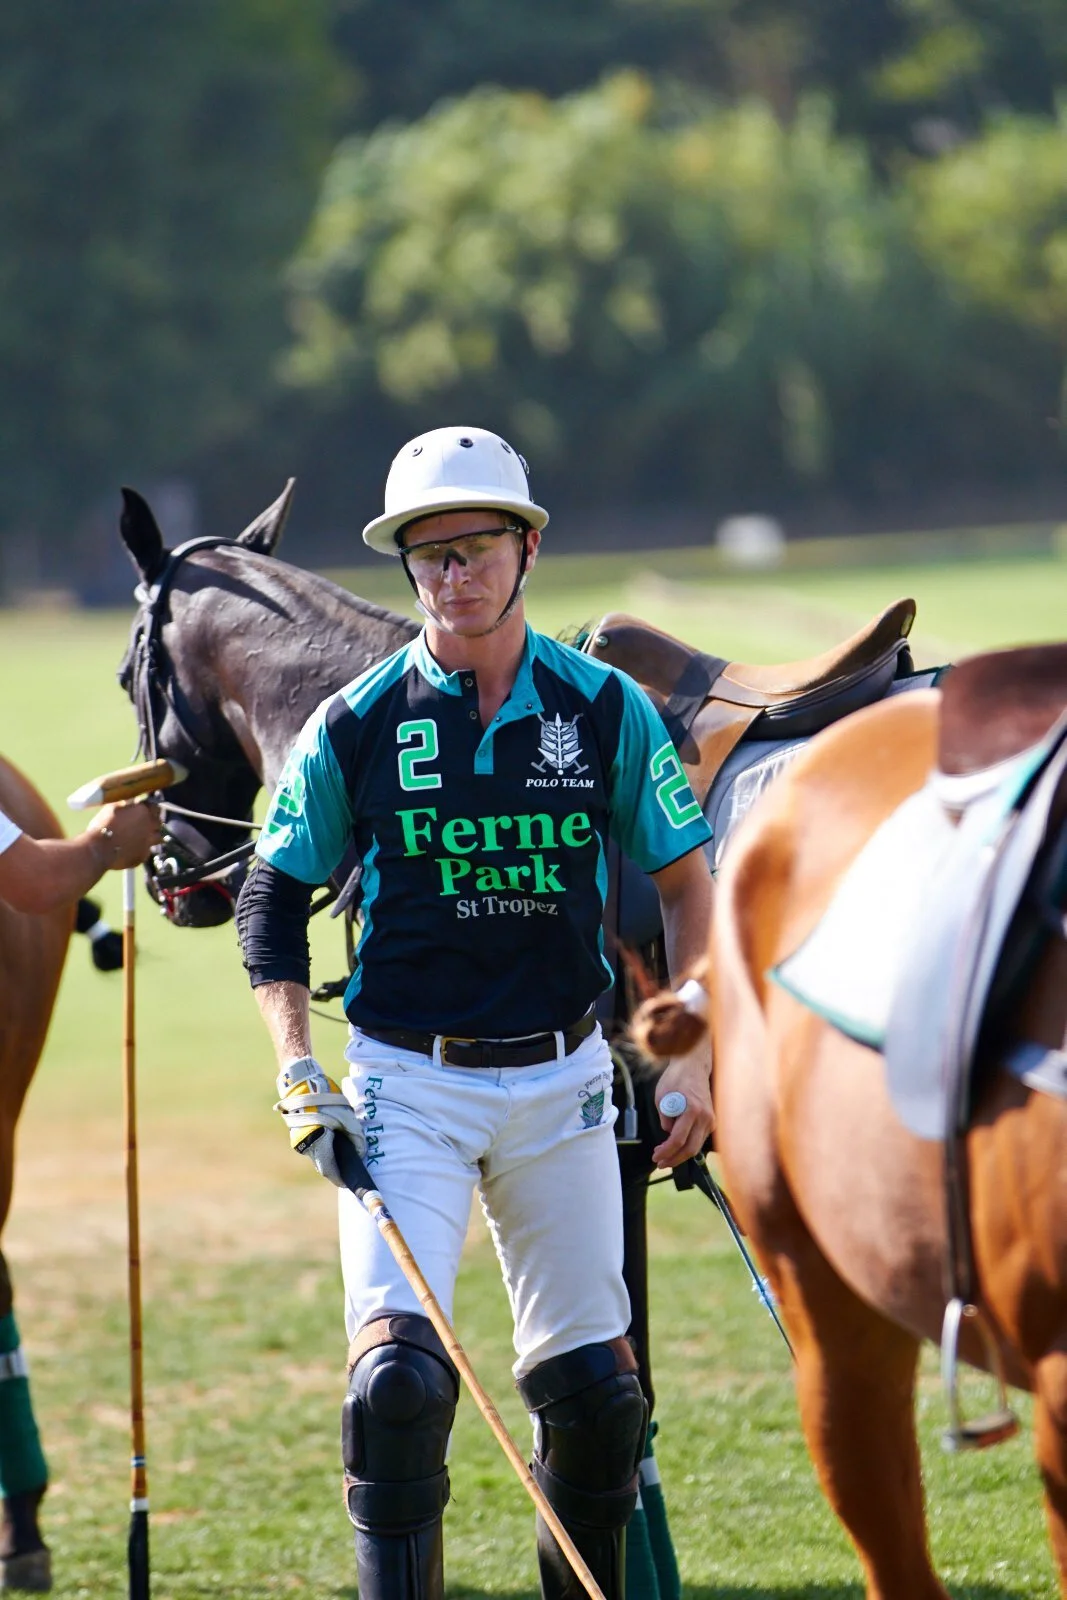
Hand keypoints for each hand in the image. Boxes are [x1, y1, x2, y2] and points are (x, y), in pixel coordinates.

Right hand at [87, 801, 161, 869]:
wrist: (99, 848)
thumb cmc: (103, 824)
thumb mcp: (112, 806)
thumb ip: (126, 802)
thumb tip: (132, 800)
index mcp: (143, 812)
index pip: (155, 807)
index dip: (149, 809)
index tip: (143, 810)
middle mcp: (150, 826)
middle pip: (158, 822)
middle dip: (152, 822)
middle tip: (142, 824)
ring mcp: (148, 842)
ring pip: (158, 837)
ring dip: (152, 836)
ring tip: (140, 836)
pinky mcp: (143, 856)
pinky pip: (147, 851)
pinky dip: (142, 849)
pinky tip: (132, 848)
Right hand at [274, 1056, 364, 1186]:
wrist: (301, 1083)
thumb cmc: (326, 1099)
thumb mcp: (347, 1116)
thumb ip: (355, 1137)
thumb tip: (361, 1152)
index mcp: (318, 1144)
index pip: (330, 1171)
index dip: (340, 1178)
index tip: (349, 1183)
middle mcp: (306, 1146)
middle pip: (322, 1164)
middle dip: (335, 1168)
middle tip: (348, 1168)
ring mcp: (299, 1140)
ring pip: (316, 1155)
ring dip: (328, 1156)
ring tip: (342, 1153)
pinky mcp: (297, 1133)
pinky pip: (312, 1145)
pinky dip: (322, 1146)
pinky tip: (331, 1140)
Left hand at [651, 1047, 714, 1169]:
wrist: (694, 1066)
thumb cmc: (676, 1078)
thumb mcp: (661, 1097)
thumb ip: (665, 1118)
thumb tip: (669, 1134)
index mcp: (692, 1110)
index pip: (678, 1140)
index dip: (666, 1152)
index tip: (655, 1156)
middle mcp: (705, 1117)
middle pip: (690, 1149)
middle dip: (674, 1159)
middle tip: (660, 1163)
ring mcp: (711, 1120)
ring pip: (696, 1146)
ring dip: (680, 1154)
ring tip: (664, 1156)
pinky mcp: (712, 1121)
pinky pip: (699, 1139)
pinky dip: (687, 1146)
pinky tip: (675, 1146)